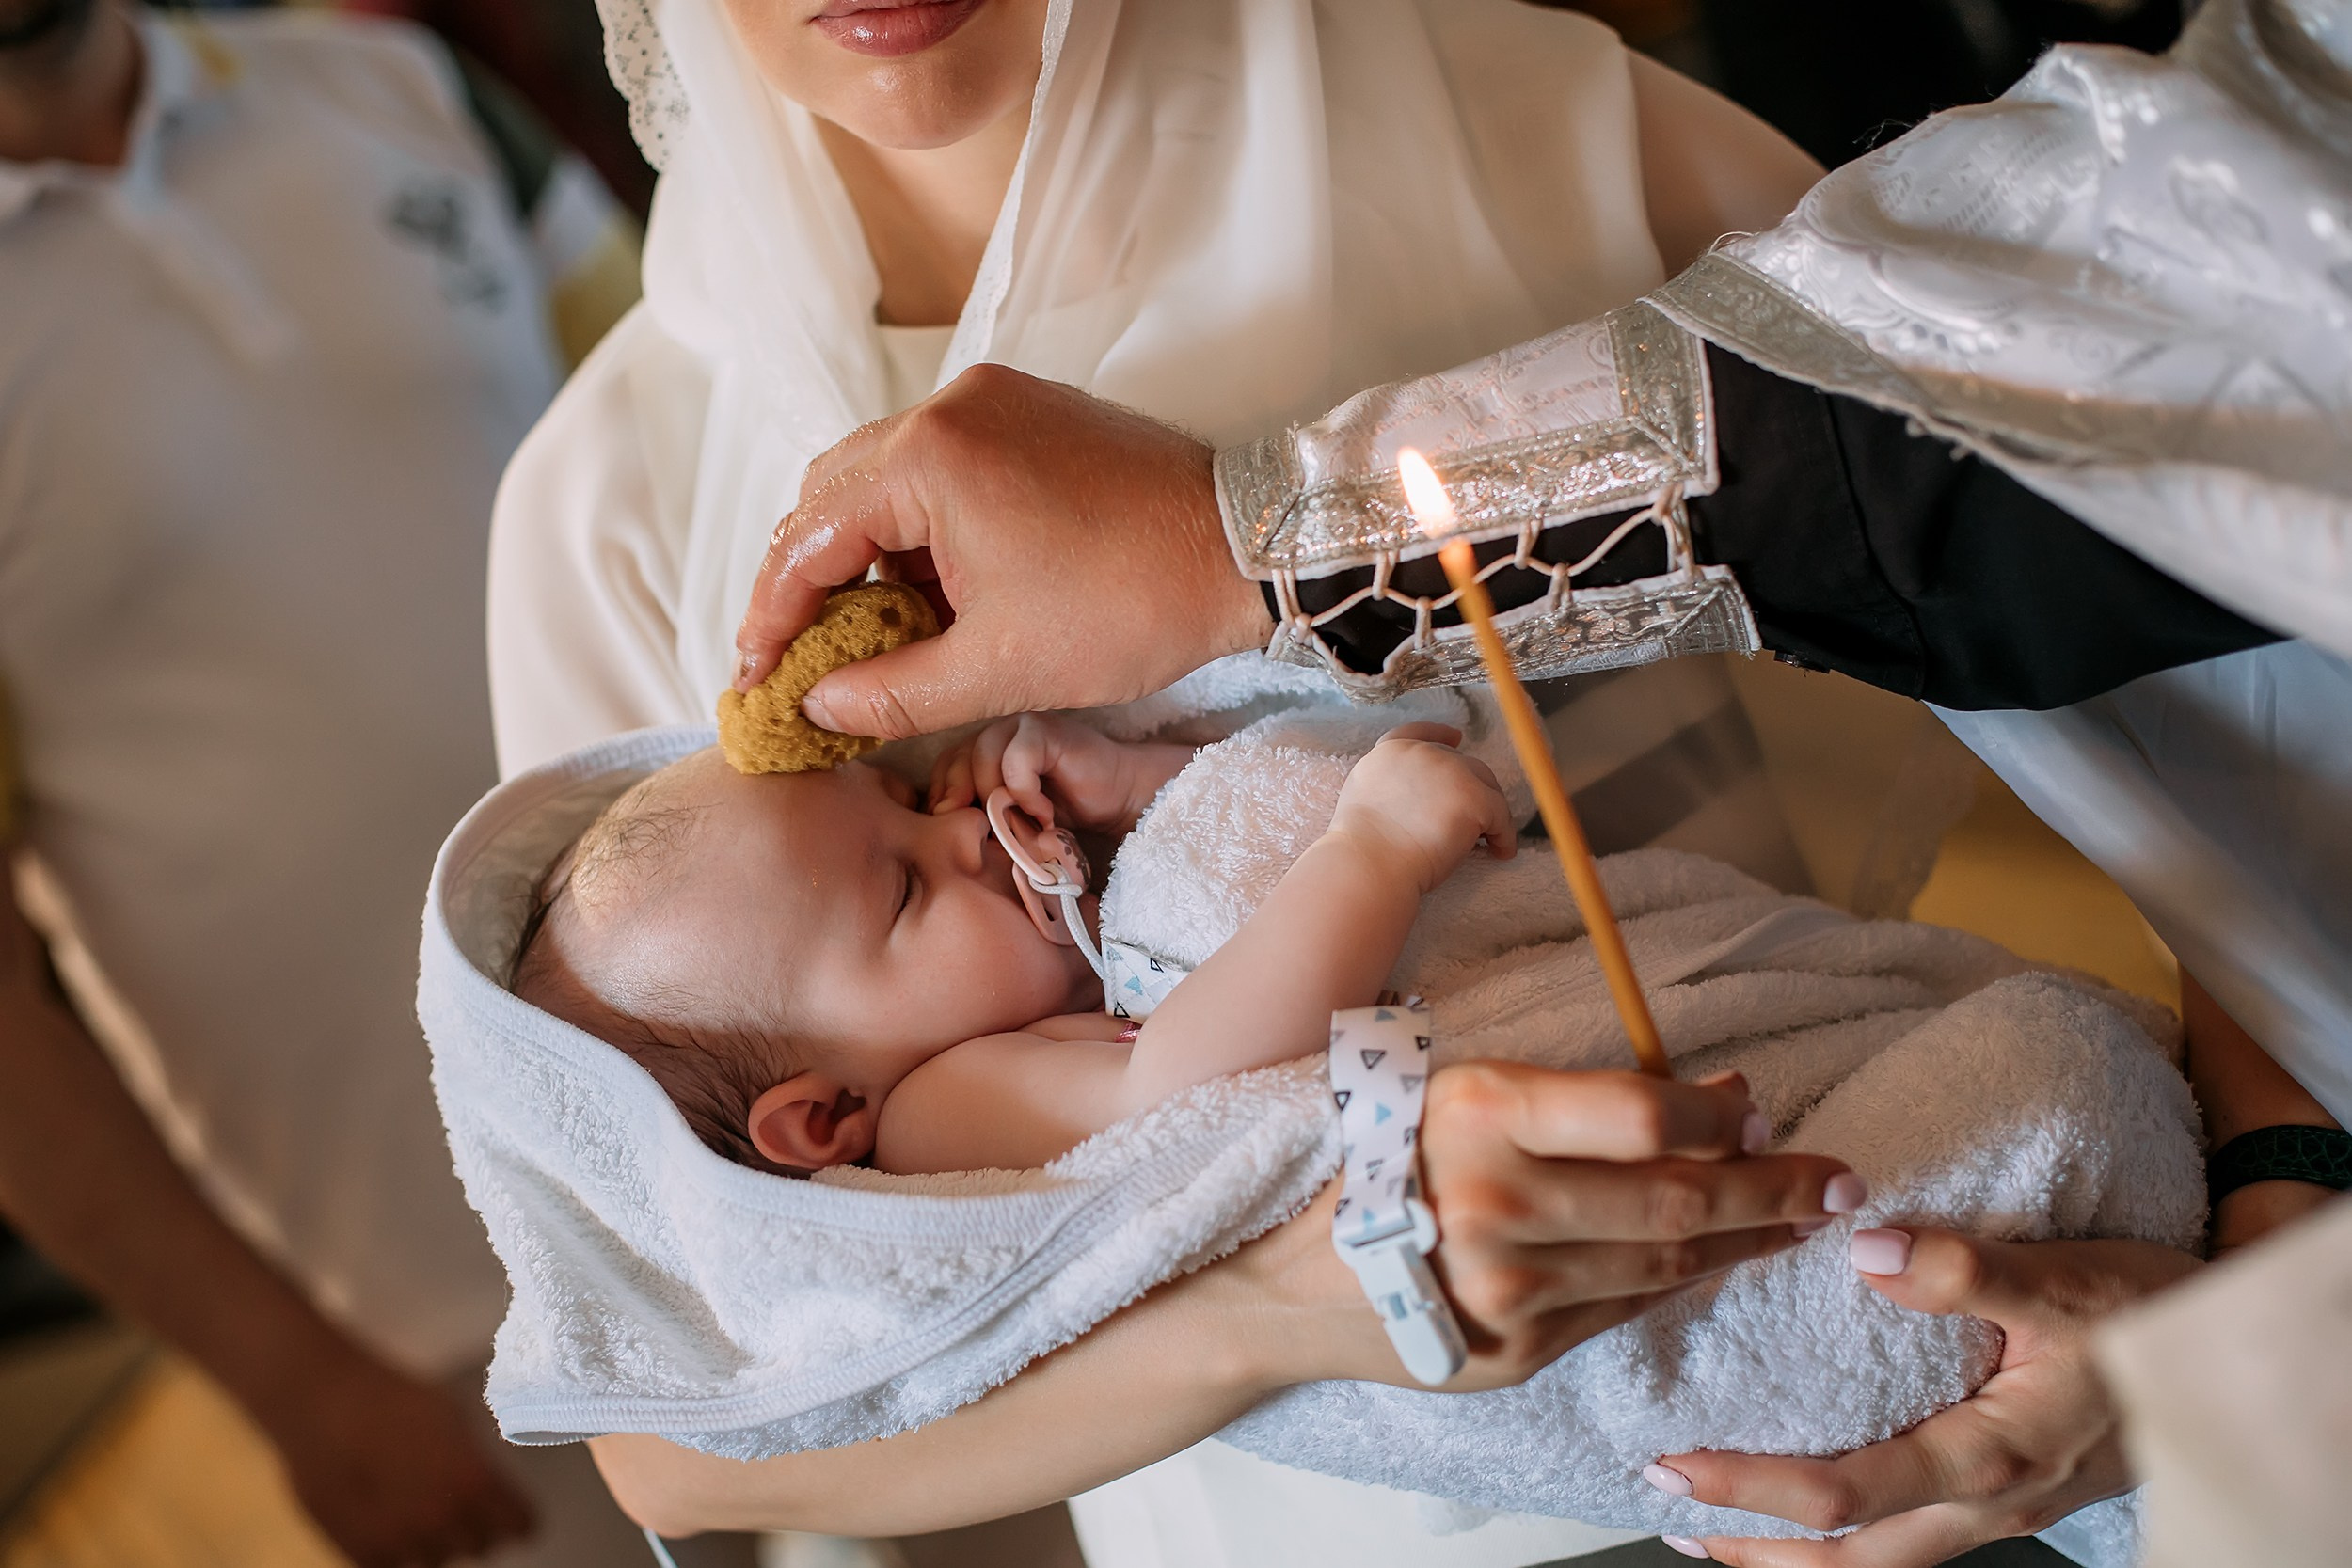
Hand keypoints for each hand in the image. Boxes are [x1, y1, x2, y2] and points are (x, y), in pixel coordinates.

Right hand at [256, 1355, 535, 1567]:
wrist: (320, 1405)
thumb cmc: (391, 1398)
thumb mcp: (452, 1417)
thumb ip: (477, 1460)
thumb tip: (494, 1486)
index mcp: (474, 1483)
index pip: (521, 1526)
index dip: (516, 1515)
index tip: (509, 1510)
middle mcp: (441, 1520)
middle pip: (481, 1545)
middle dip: (475, 1524)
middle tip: (456, 1500)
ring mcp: (398, 1541)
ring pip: (438, 1558)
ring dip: (435, 1539)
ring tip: (416, 1505)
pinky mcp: (359, 1552)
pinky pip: (394, 1565)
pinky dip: (395, 1548)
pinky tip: (386, 1517)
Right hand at [731, 365, 1271, 740]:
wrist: (1253, 549)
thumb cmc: (1134, 604)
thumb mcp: (1001, 668)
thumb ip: (893, 692)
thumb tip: (820, 707)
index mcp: (928, 456)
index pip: (808, 535)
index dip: (771, 615)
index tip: (754, 675)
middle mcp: (950, 406)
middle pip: (834, 493)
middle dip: (811, 580)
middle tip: (801, 658)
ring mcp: (994, 401)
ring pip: (886, 479)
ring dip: (869, 556)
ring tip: (876, 638)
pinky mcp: (1030, 413)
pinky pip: (942, 467)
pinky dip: (922, 529)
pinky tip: (936, 593)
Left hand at [929, 712, 1193, 835]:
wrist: (1119, 797)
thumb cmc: (1065, 811)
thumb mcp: (1011, 820)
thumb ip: (979, 814)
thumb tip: (941, 829)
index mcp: (981, 750)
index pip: (943, 769)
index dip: (944, 800)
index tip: (959, 833)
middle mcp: (996, 731)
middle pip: (955, 762)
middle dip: (968, 803)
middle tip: (990, 834)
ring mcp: (1019, 725)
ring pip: (981, 758)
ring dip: (999, 800)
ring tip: (1024, 824)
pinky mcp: (1045, 729)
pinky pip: (1016, 759)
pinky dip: (1025, 792)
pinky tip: (1044, 813)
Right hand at [1255, 1063, 1866, 1390]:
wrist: (1293, 1281)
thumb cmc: (1386, 1160)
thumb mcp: (1465, 1093)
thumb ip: (1588, 1098)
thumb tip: (1725, 1100)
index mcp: (1481, 1110)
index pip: (1643, 1113)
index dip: (1721, 1116)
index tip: (1762, 1112)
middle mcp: (1498, 1198)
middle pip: (1677, 1195)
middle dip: (1776, 1188)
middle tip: (1839, 1179)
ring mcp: (1513, 1284)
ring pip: (1667, 1258)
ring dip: (1749, 1237)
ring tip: (1799, 1217)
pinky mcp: (1523, 1347)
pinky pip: (1631, 1305)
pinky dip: (1685, 1275)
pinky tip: (1720, 1254)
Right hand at [1327, 724, 1516, 893]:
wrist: (1370, 864)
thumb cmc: (1363, 847)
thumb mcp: (1364, 797)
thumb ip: (1389, 786)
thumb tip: (1414, 802)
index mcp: (1391, 752)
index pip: (1419, 733)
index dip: (1439, 734)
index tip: (1456, 737)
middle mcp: (1423, 753)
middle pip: (1462, 764)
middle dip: (1472, 789)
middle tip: (1476, 819)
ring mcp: (1451, 772)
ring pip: (1486, 787)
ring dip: (1489, 813)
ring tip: (1489, 842)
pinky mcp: (1473, 797)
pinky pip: (1500, 815)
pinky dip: (1503, 836)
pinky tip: (1500, 853)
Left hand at [1648, 1228, 2200, 1565]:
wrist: (2227, 1350)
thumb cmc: (2149, 1311)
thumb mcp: (2062, 1277)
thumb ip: (1961, 1267)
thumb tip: (1860, 1247)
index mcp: (1985, 1457)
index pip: (1840, 1494)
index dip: (1749, 1489)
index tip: (1675, 1466)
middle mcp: (1984, 1503)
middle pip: (1846, 1559)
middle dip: (1751, 1545)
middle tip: (1667, 1513)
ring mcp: (1997, 1511)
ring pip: (1877, 1562)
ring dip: (1792, 1556)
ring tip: (1716, 1534)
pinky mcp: (2006, 1497)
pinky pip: (1909, 1537)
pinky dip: (1847, 1535)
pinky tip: (1817, 1507)